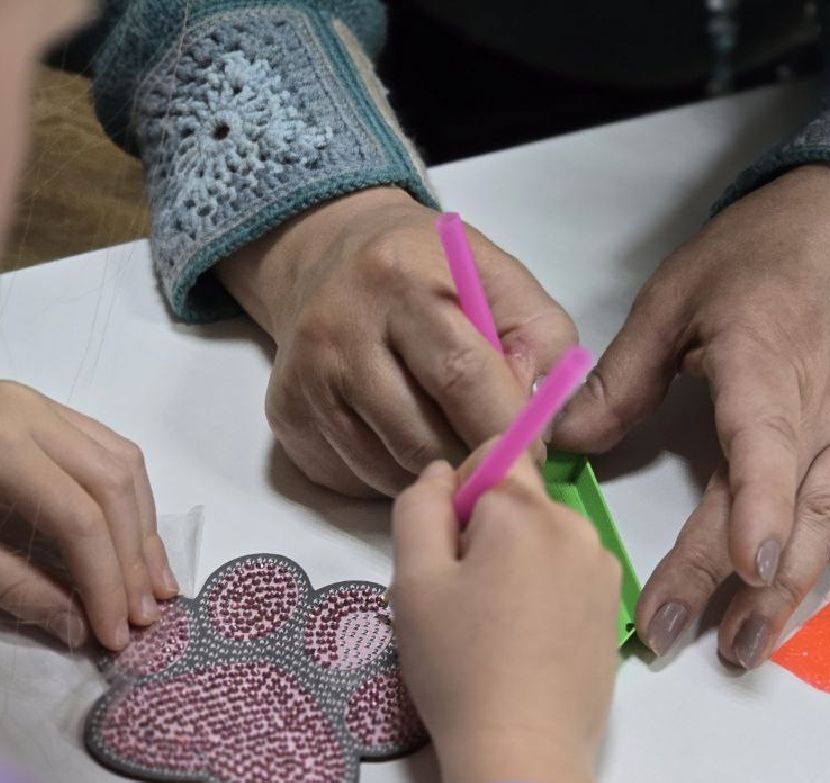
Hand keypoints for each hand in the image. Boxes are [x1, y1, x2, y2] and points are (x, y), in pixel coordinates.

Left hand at [0, 382, 177, 649]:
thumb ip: (12, 589)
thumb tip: (79, 627)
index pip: (79, 516)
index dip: (105, 581)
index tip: (114, 635)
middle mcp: (27, 409)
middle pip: (112, 484)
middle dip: (134, 558)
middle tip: (143, 618)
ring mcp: (35, 401)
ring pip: (120, 462)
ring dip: (142, 526)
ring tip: (154, 586)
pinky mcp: (35, 407)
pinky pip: (104, 448)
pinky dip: (126, 498)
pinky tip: (133, 540)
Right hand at [217, 187, 577, 496]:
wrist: (329, 256)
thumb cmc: (431, 274)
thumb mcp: (500, 280)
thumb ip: (540, 342)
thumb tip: (542, 423)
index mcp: (402, 280)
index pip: (462, 375)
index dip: (506, 429)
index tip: (535, 456)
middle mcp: (340, 329)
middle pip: (422, 436)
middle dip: (471, 462)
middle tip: (497, 462)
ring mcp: (306, 379)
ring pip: (388, 469)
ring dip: (433, 473)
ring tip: (449, 438)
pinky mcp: (286, 419)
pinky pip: (355, 478)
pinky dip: (392, 475)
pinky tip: (401, 438)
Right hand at [389, 459, 620, 782]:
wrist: (523, 753)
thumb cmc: (458, 666)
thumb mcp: (413, 581)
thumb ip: (419, 508)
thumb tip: (443, 473)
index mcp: (528, 511)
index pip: (494, 453)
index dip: (460, 492)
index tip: (445, 549)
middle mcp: (578, 527)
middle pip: (520, 501)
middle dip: (484, 532)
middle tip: (456, 600)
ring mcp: (603, 572)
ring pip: (542, 540)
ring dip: (512, 564)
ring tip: (487, 629)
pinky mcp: (611, 613)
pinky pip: (566, 577)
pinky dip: (541, 595)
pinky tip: (521, 646)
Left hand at [555, 164, 829, 665]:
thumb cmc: (753, 261)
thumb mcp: (673, 299)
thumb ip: (621, 377)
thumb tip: (561, 442)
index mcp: (763, 366)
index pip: (763, 448)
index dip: (757, 508)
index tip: (746, 565)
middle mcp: (816, 412)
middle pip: (780, 508)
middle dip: (732, 581)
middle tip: (675, 636)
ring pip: (827, 523)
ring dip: (791, 591)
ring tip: (746, 648)